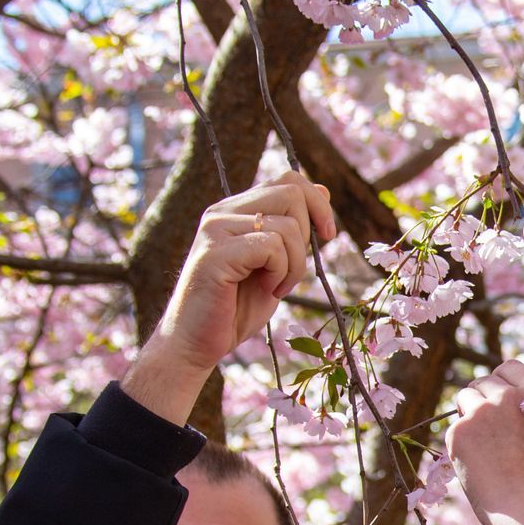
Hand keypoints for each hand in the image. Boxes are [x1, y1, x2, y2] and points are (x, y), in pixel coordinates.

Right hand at [123, 171, 337, 423]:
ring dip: (295, 265)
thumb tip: (324, 190)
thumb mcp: (275, 265)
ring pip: (287, 226)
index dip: (317, 203)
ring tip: (275, 287)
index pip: (287, 180)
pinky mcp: (215, 254)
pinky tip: (267, 290)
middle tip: (291, 270)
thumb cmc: (235, 310)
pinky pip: (271, 247)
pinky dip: (281, 273)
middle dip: (308, 236)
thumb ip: (293, 231)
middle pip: (291, 192)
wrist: (195, 344)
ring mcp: (215, 230)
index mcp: (235, 211)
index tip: (328, 235)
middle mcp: (222, 212)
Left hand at [446, 361, 523, 524]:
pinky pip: (455, 428)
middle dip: (483, 399)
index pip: (509, 367)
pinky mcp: (459, 431)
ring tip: (482, 445)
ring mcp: (482, 412)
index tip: (500, 396)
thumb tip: (511, 394)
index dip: (502, 381)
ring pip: (465, 398)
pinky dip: (461, 442)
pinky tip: (475, 463)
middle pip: (483, 381)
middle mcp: (508, 397)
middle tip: (488, 427)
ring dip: (469, 414)